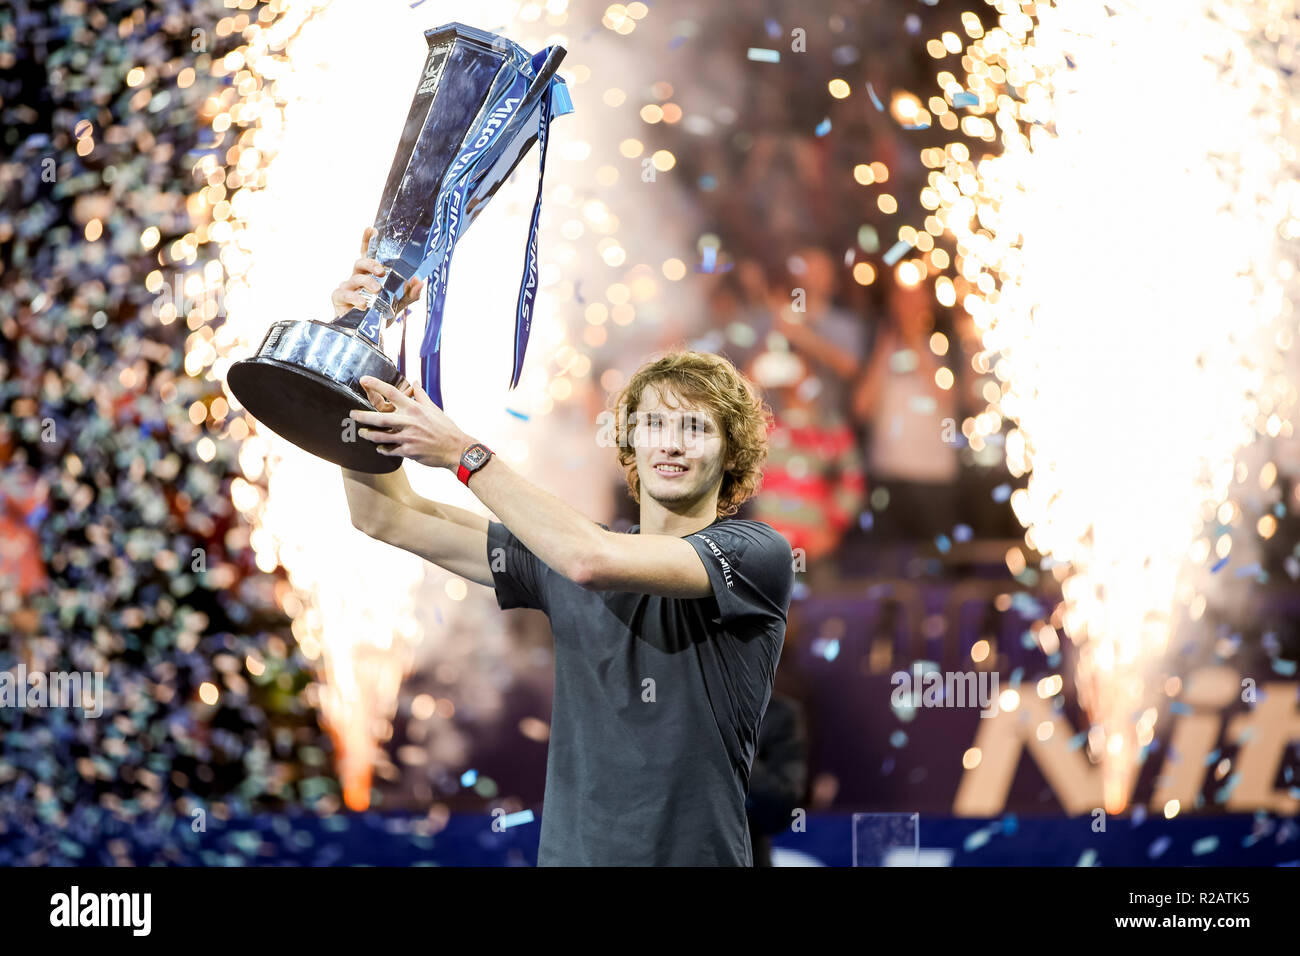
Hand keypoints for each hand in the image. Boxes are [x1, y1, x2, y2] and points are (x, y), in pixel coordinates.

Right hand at [331, 226, 424, 317]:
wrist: (366, 333)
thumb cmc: (380, 312)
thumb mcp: (400, 302)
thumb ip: (411, 293)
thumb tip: (420, 281)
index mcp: (370, 274)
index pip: (367, 253)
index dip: (367, 240)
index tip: (371, 229)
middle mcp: (357, 277)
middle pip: (360, 262)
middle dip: (371, 264)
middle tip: (381, 271)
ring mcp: (347, 286)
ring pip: (355, 278)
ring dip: (367, 283)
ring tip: (377, 291)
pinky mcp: (339, 297)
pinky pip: (345, 294)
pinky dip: (356, 298)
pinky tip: (364, 304)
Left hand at [350, 375, 472, 469]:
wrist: (456, 449)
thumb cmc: (445, 428)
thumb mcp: (434, 408)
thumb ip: (421, 395)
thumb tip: (415, 382)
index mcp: (414, 408)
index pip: (391, 392)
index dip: (375, 384)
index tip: (363, 380)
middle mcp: (409, 422)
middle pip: (378, 417)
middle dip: (362, 416)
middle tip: (352, 414)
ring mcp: (408, 438)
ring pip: (381, 436)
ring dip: (368, 434)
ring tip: (362, 432)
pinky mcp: (408, 452)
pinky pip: (390, 450)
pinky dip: (382, 449)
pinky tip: (379, 448)